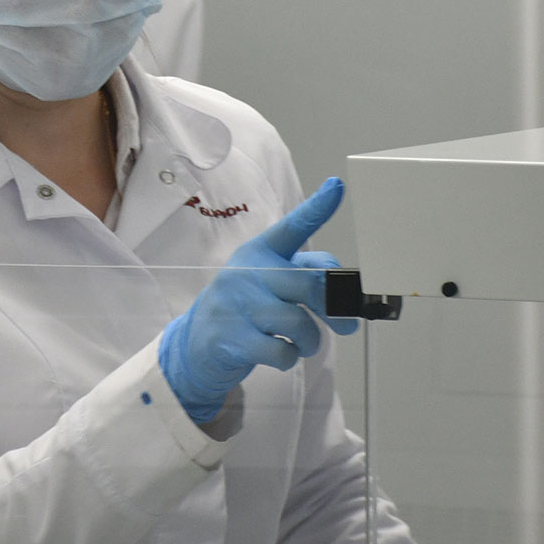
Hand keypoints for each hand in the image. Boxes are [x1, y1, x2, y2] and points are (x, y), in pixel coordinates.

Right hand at [158, 177, 358, 423]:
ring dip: (312, 341)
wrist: (196, 344)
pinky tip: (280, 352)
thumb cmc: (244, 308)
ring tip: (303, 343)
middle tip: (346, 325)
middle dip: (334, 309)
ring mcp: (237, 305)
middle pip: (309, 284)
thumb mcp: (268, 283)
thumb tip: (347, 301)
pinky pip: (282, 351)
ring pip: (299, 323)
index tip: (336, 186)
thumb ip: (305, 277)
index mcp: (259, 252)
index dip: (317, 208)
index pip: (292, 227)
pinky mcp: (232, 339)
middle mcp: (247, 272)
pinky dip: (290, 357)